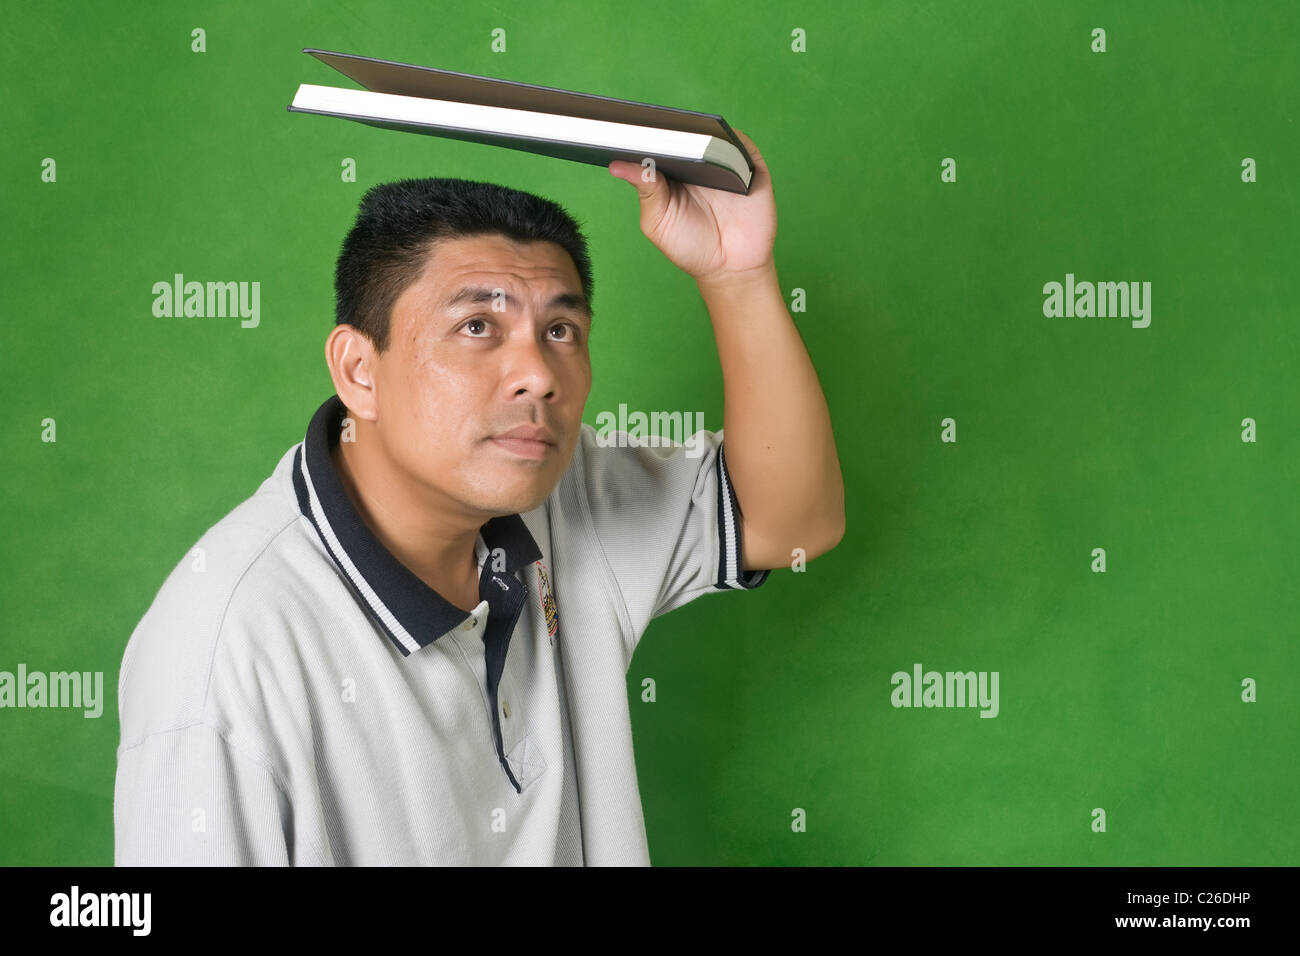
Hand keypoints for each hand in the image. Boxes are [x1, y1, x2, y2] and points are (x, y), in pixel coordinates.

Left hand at [607, 127, 776, 286]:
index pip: (658, 142)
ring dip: (700, 128)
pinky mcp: (751, 168)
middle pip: (684, 131)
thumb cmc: (690, 246)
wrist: (730, 268)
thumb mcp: (659, 221)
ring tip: (682, 130)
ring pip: (713, 133)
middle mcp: (697, 162)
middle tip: (653, 122)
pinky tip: (715, 146)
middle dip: (669, 124)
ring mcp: (724, 163)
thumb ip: (645, 190)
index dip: (644, 131)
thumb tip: (617, 165)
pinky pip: (741, 145)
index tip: (626, 124)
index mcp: (671, 171)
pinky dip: (730, 142)